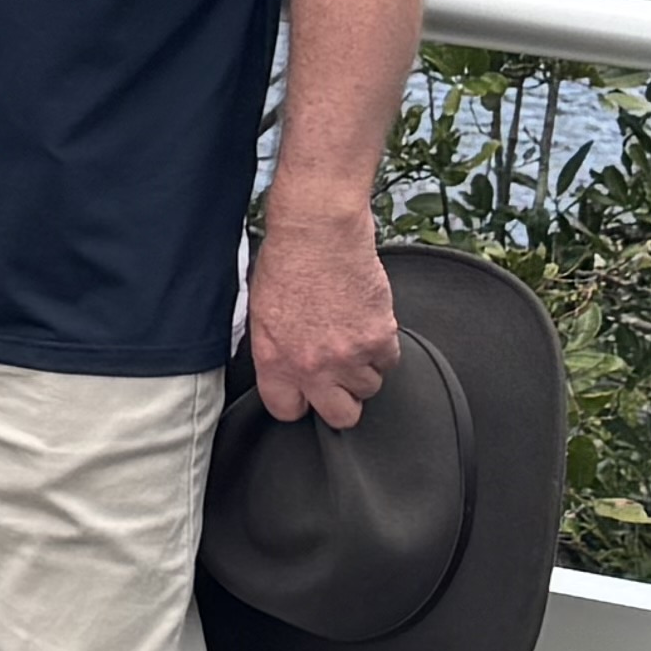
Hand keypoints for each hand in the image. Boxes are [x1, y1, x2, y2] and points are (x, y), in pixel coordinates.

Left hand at [248, 196, 399, 426]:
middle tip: (339, 378)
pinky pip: (390, 362)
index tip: (307, 394)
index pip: (287, 411)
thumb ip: (274, 353)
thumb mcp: (261, 315)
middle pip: (340, 416)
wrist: (319, 235)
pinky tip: (368, 325)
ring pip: (369, 388)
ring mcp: (349, 355)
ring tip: (352, 339)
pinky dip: (383, 349)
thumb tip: (285, 371)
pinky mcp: (380, 338)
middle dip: (341, 400)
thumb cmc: (286, 265)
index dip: (300, 403)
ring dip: (364, 369)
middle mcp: (313, 366)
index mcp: (275, 361)